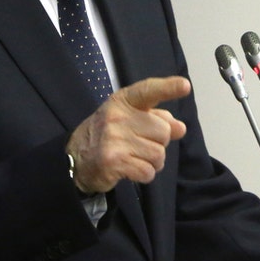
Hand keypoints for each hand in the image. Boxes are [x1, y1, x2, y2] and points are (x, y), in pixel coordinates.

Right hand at [66, 76, 190, 193]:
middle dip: (159, 143)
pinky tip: (131, 169)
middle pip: (163, 132)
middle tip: (142, 145)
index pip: (148, 91)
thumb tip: (180, 128)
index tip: (185, 86)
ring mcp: (114, 139)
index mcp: (123, 101)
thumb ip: (156, 119)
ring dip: (153, 162)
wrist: (74, 159)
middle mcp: (117, 117)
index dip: (168, 88)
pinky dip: (145, 174)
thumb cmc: (107, 135)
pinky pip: (148, 171)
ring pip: (158, 154)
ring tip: (136, 158)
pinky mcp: (113, 161)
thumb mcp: (128, 119)